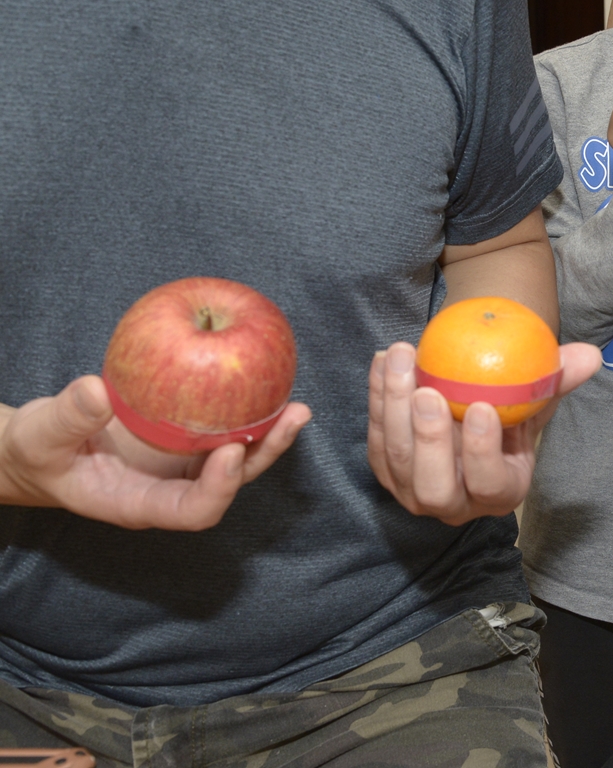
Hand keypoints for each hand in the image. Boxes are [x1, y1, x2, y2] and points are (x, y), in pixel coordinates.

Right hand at [0, 375, 310, 529]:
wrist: (40, 447)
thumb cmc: (36, 451)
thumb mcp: (38, 436)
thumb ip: (66, 418)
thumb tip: (95, 391)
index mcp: (141, 503)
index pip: (193, 511)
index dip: (219, 488)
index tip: (231, 450)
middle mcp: (172, 489)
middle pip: (230, 483)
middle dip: (264, 455)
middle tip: (292, 418)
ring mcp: (182, 466)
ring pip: (236, 456)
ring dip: (268, 433)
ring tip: (298, 406)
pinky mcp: (184, 440)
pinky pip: (223, 427)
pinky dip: (246, 409)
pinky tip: (264, 379)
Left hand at [367, 341, 601, 525]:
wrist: (467, 421)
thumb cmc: (509, 415)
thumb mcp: (535, 403)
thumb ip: (557, 381)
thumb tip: (590, 355)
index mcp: (498, 494)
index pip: (488, 483)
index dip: (482, 451)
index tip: (482, 407)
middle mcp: (452, 504)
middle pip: (433, 486)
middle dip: (428, 439)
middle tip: (428, 391)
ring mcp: (412, 491)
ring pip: (396, 459)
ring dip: (393, 408)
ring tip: (401, 359)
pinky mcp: (385, 470)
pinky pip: (375, 436)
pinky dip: (377, 398)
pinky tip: (384, 361)